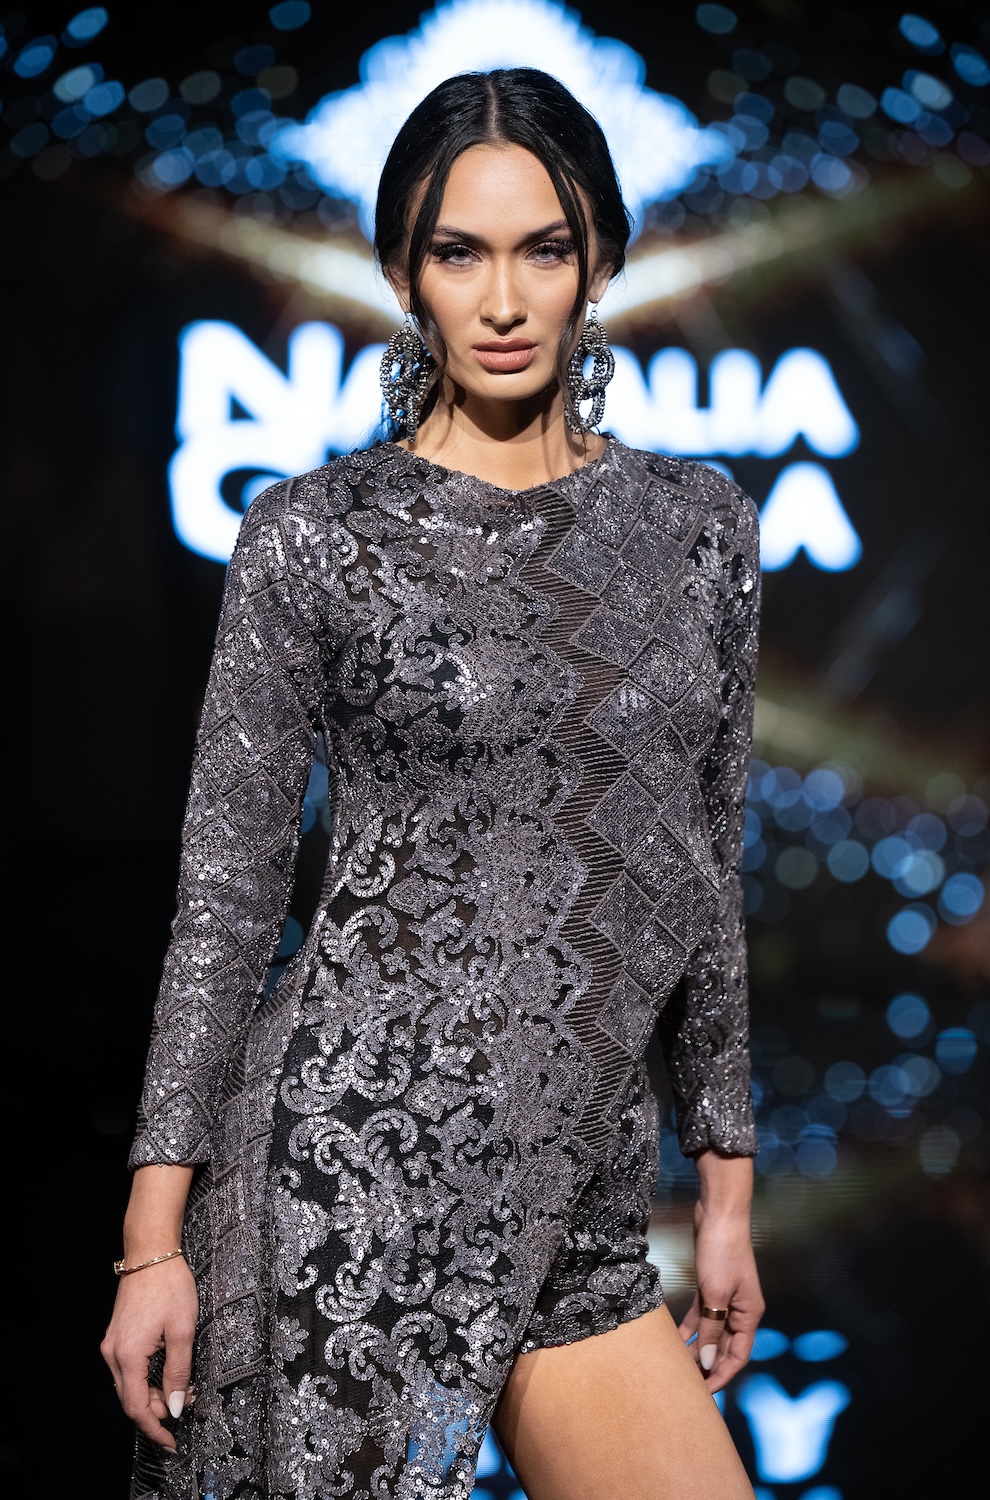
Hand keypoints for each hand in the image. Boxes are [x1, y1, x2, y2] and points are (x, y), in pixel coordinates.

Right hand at [100, 1256, 197, 1449]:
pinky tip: (167, 1372)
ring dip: (154, 1394)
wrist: (150, 1253)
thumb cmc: (169, 1286)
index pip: (137, 1408)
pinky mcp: (117, 1336)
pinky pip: (128, 1369)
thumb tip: (177, 1406)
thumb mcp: (182, 1330)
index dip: (155, 1429)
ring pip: (129, 1385)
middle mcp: (113, 1354)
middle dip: (158, 1410)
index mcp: (128, 1356)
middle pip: (131, 1399)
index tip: (171, 1442)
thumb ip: (178, 1371)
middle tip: (188, 1405)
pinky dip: (147, 1378)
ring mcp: (112, 1344)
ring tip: (183, 1388)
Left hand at [678, 1200, 764, 1392]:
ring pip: (710, 1333)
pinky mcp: (710, 1286)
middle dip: (707, 1366)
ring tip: (677, 1368)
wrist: (719, 1213)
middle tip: (686, 1385)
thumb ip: (711, 1329)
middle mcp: (739, 1310)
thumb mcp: (715, 1294)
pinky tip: (674, 1340)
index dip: (722, 1376)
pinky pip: (700, 1315)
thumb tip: (707, 1363)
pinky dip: (689, 1328)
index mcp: (749, 1315)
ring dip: (696, 1349)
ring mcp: (724, 1297)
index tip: (704, 1394)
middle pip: (724, 1347)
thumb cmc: (722, 1251)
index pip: (738, 1356)